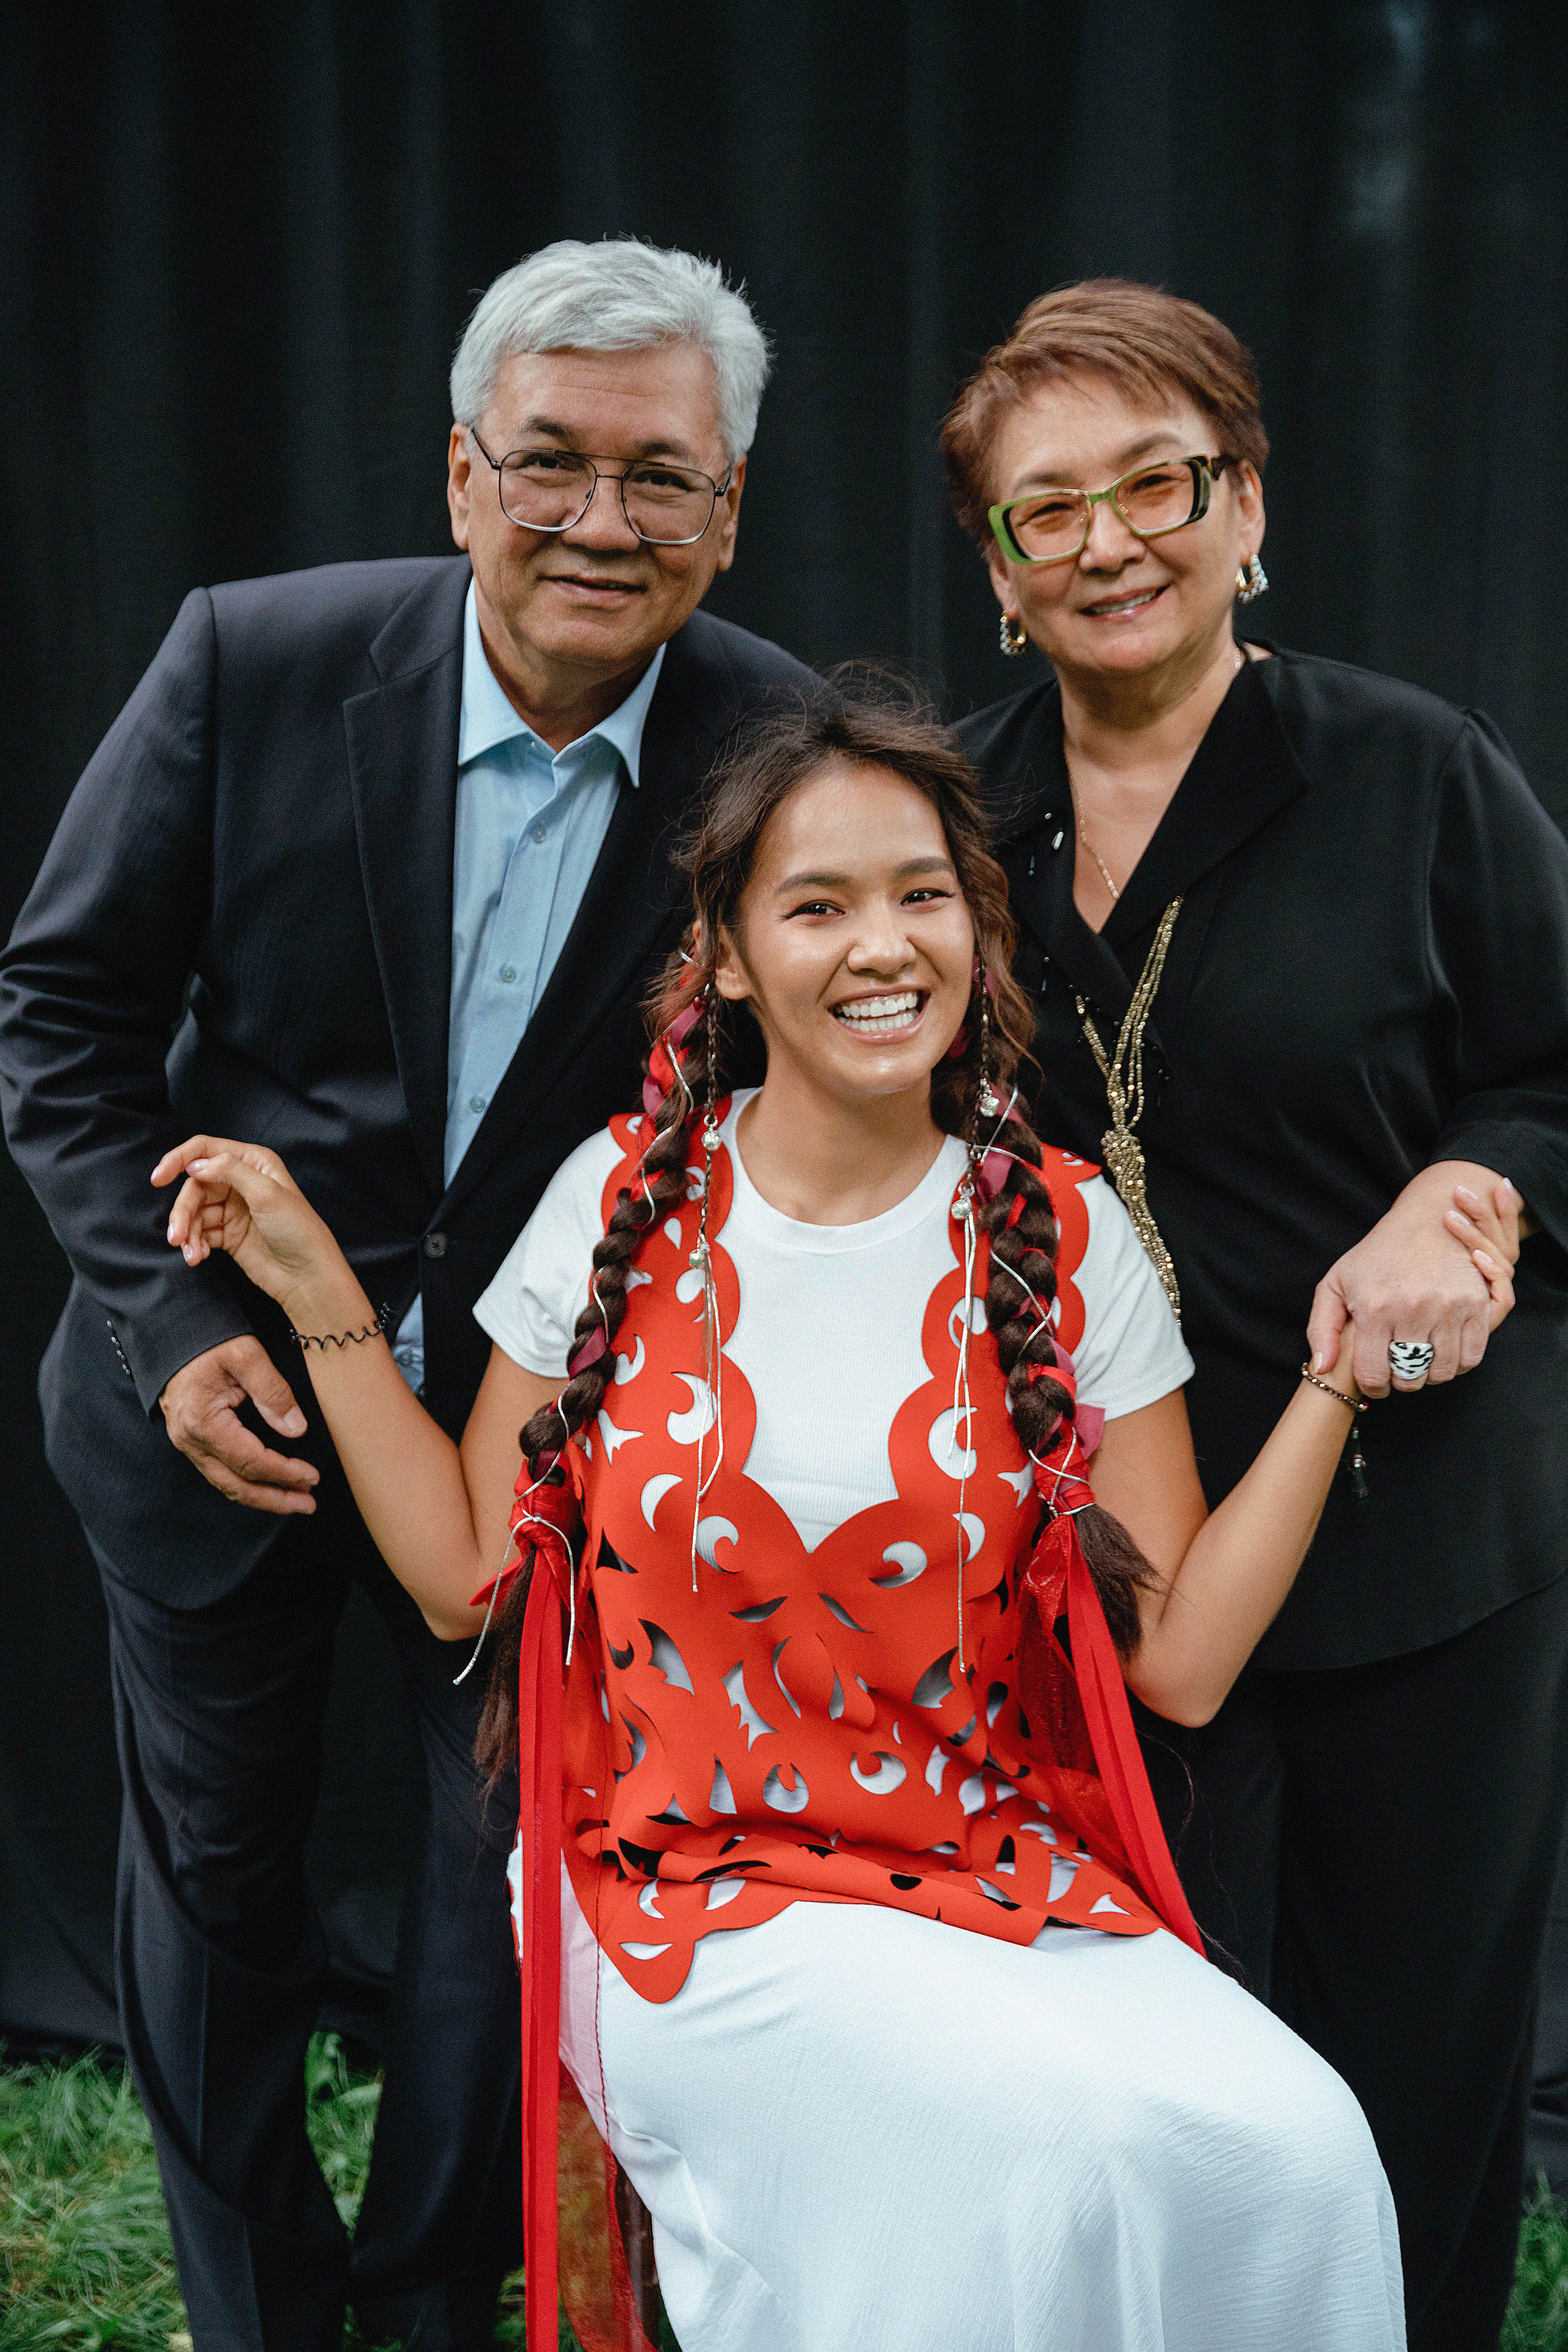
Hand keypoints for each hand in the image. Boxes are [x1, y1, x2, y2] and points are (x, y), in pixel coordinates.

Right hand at [153, 1134, 344, 1320]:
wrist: (307, 1276)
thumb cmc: (298, 1230)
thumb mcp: (266, 1193)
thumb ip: (229, 1171)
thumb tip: (194, 1165)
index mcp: (253, 1162)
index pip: (205, 1150)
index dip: (178, 1160)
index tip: (158, 1179)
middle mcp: (241, 1181)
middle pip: (194, 1186)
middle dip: (182, 1211)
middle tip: (177, 1236)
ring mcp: (233, 1208)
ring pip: (194, 1211)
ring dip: (187, 1232)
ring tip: (191, 1253)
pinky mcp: (228, 1233)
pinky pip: (200, 1232)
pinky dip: (194, 1244)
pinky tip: (198, 1257)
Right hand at [157, 1335, 318, 1512]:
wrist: (168, 1330)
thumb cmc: (207, 1339)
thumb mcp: (246, 1354)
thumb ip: (273, 1392)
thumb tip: (296, 1429)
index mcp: (203, 1421)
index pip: (251, 1461)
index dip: (284, 1473)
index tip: (313, 1477)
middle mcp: (190, 1439)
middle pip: (236, 1485)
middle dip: (275, 1498)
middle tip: (309, 1503)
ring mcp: (186, 1442)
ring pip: (226, 1483)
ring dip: (262, 1495)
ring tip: (296, 1499)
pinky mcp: (190, 1439)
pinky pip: (219, 1471)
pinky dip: (246, 1482)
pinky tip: (268, 1483)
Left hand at [1306, 1160, 1517, 1398]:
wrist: (1425, 1221)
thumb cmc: (1376, 1257)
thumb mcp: (1336, 1284)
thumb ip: (1322, 1329)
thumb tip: (1321, 1369)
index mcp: (1375, 1308)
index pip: (1374, 1376)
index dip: (1374, 1387)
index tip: (1376, 1383)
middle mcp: (1413, 1310)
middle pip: (1410, 1378)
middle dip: (1401, 1381)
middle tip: (1398, 1370)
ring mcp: (1448, 1308)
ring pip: (1442, 1372)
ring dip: (1430, 1375)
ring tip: (1420, 1361)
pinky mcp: (1476, 1305)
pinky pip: (1471, 1357)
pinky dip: (1457, 1364)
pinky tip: (1442, 1352)